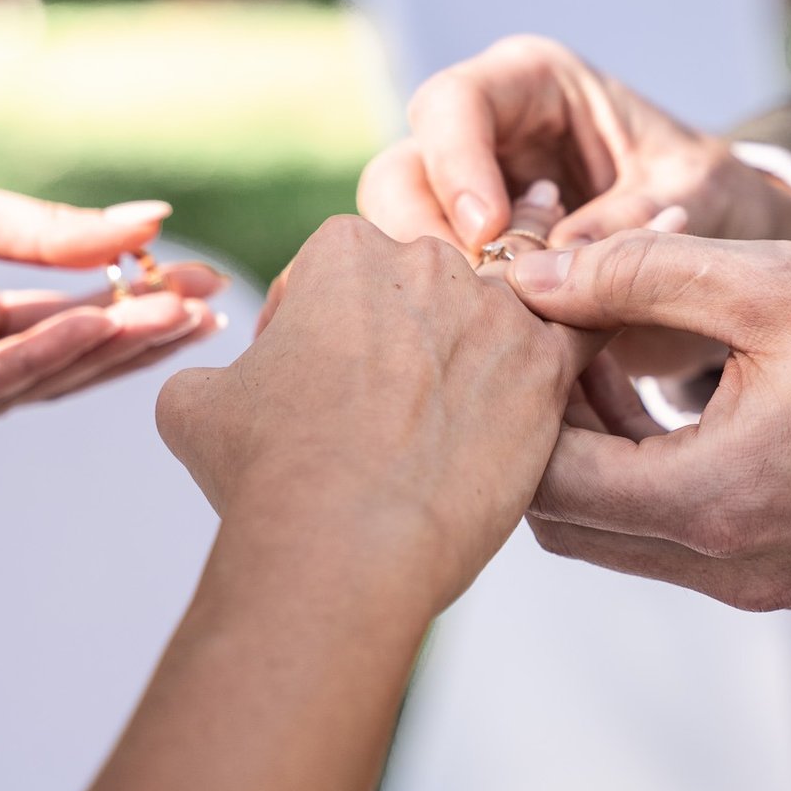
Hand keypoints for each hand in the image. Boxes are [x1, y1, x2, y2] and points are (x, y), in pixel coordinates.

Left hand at [0, 167, 226, 448]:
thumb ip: (39, 229)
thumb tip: (149, 217)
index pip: (59, 303)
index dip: (130, 293)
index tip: (200, 276)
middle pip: (66, 348)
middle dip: (143, 328)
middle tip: (220, 308)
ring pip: (43, 375)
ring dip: (117, 348)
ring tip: (185, 320)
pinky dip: (52, 355)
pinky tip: (104, 325)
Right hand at [158, 216, 597, 615]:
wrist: (344, 542)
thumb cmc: (267, 473)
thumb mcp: (195, 404)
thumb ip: (216, 371)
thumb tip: (221, 381)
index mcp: (343, 249)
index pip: (341, 266)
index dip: (320, 326)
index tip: (314, 384)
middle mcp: (425, 259)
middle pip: (426, 282)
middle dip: (407, 332)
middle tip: (389, 407)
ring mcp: (493, 309)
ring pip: (505, 301)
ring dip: (495, 327)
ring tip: (483, 374)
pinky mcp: (546, 367)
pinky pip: (586, 328)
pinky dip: (595, 318)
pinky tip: (592, 333)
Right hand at [355, 35, 790, 373]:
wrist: (730, 258)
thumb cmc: (718, 200)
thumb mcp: (700, 197)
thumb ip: (633, 221)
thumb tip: (554, 267)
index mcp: (533, 86)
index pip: (455, 105)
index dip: (457, 164)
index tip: (490, 231)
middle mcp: (483, 138)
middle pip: (400, 178)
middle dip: (429, 241)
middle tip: (482, 300)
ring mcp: (465, 205)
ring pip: (398, 244)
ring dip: (441, 294)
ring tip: (502, 335)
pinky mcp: (469, 267)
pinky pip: (433, 297)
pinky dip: (460, 330)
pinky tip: (504, 359)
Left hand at [501, 233, 790, 609]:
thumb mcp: (766, 282)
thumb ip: (631, 276)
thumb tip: (529, 275)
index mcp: (714, 503)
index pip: (547, 484)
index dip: (521, 404)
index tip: (532, 330)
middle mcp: (730, 568)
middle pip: (569, 525)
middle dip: (547, 437)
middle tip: (563, 344)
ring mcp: (762, 584)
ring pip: (620, 539)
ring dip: (597, 459)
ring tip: (614, 359)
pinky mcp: (790, 577)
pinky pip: (679, 545)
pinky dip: (651, 483)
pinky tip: (674, 406)